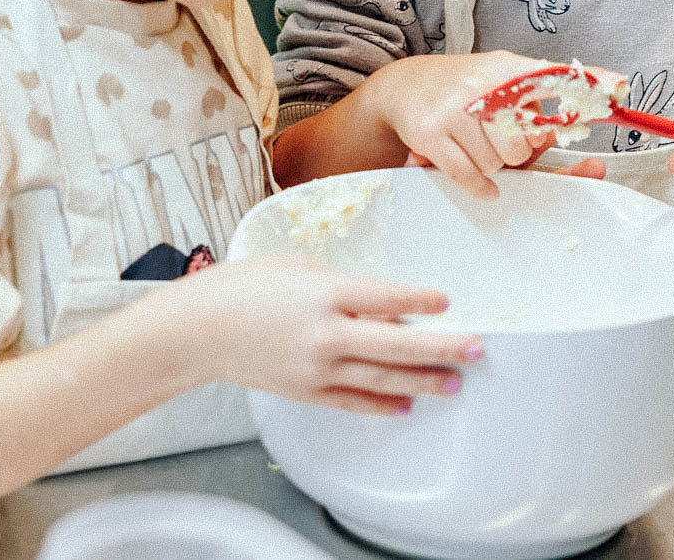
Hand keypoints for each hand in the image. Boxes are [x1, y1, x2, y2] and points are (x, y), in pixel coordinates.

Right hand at [179, 256, 481, 414]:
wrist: (198, 330)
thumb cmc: (242, 288)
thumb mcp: (295, 267)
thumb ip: (339, 283)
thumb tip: (377, 301)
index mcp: (323, 294)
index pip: (385, 298)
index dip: (419, 301)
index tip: (446, 301)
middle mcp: (324, 334)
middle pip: (396, 345)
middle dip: (442, 347)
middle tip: (476, 349)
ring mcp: (316, 368)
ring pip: (381, 379)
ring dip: (422, 382)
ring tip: (454, 383)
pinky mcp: (305, 391)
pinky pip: (353, 402)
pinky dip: (382, 406)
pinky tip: (406, 406)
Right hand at [369, 51, 586, 197]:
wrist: (403, 85)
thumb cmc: (464, 93)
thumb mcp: (501, 86)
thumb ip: (540, 110)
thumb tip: (585, 132)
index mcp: (507, 69)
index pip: (554, 75)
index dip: (589, 82)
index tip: (617, 88)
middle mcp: (482, 83)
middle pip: (524, 142)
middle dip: (514, 153)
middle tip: (495, 141)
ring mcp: (454, 107)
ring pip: (496, 162)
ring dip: (490, 165)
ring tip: (473, 147)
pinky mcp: (430, 131)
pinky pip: (469, 174)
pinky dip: (478, 184)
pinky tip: (480, 181)